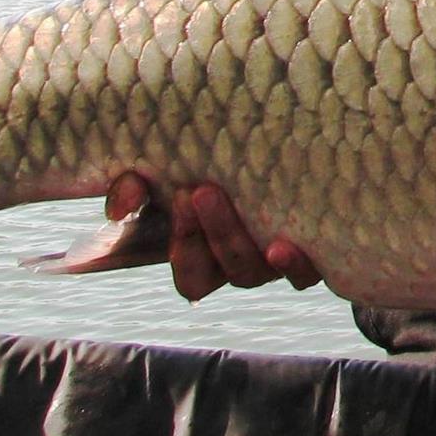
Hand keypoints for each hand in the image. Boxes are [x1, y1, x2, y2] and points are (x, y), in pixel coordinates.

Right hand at [106, 173, 321, 300]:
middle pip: (226, 271)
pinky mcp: (316, 250)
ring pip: (257, 271)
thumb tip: (120, 204)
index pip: (191, 280)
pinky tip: (284, 245)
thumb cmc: (218, 171)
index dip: (184, 251)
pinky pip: (307, 272)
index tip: (179, 198)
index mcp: (211, 259)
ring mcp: (279, 261)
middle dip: (209, 233)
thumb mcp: (173, 175)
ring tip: (237, 202)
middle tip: (201, 191)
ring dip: (240, 241)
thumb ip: (136, 189)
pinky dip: (294, 264)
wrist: (294, 155)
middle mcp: (245, 265)